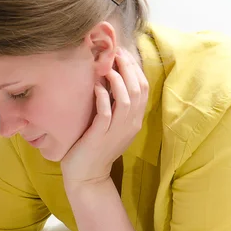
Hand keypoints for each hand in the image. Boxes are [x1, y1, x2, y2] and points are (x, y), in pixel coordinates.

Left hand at [61, 47, 148, 190]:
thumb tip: (110, 78)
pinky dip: (102, 96)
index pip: (143, 88)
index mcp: (134, 121)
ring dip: (117, 78)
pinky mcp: (100, 137)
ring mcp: (116, 132)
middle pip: (138, 89)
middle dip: (127, 67)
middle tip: (115, 52)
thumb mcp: (110, 126)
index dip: (134, 68)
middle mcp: (129, 125)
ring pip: (126, 98)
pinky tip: (96, 86)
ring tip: (106, 66)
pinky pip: (106, 112)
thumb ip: (114, 106)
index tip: (122, 53)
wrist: (87, 177)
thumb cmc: (94, 149)